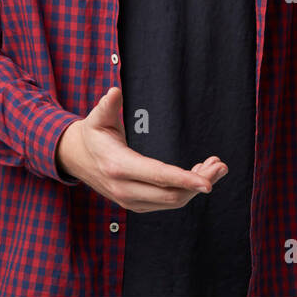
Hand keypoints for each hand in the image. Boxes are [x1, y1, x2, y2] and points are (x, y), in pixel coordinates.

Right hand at [55, 87, 227, 212]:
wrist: (76, 158)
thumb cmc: (92, 133)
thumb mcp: (96, 117)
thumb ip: (107, 105)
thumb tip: (114, 91)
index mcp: (118, 166)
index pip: (158, 176)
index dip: (185, 179)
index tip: (208, 182)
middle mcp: (125, 189)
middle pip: (171, 194)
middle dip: (200, 182)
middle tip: (220, 165)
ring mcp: (130, 201)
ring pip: (173, 201)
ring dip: (196, 186)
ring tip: (214, 167)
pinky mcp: (136, 204)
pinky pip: (167, 202)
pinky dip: (186, 191)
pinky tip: (197, 174)